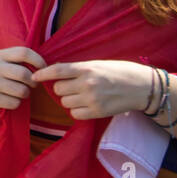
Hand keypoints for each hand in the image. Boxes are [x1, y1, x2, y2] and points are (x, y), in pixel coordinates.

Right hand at [0, 47, 46, 113]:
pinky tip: (11, 99)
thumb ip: (27, 61)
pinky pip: (15, 103)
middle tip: (32, 84)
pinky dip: (17, 103)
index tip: (43, 69)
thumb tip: (52, 66)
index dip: (38, 61)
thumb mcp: (12, 63)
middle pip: (23, 74)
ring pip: (22, 91)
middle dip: (33, 82)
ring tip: (20, 91)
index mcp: (2, 55)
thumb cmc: (7, 76)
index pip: (24, 52)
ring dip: (26, 94)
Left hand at [31, 59, 155, 119]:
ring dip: (68, 99)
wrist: (142, 87)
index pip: (57, 71)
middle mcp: (87, 84)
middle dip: (61, 88)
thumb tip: (54, 71)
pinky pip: (75, 113)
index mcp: (86, 68)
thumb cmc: (119, 72)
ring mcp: (92, 99)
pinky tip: (85, 105)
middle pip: (58, 89)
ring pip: (65, 102)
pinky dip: (76, 110)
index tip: (34, 76)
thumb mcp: (97, 64)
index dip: (42, 74)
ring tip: (81, 95)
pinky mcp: (97, 112)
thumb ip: (77, 68)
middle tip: (71, 86)